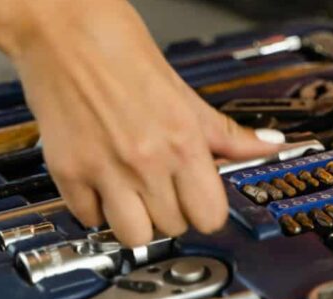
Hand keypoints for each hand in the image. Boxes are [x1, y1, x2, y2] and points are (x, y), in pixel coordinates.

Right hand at [0, 0, 283, 245]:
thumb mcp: (186, 95)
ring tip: (133, 196)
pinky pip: (89, 219)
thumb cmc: (121, 51)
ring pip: (134, 236)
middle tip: (163, 189)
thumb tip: (269, 146)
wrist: (62, 27)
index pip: (210, 216)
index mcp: (183, 142)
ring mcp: (105, 170)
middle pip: (174, 228)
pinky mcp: (68, 172)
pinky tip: (101, 185)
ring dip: (135, 222)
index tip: (198, 202)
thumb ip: (228, 133)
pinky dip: (95, 209)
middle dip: (171, 213)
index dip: (206, 212)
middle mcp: (147, 160)